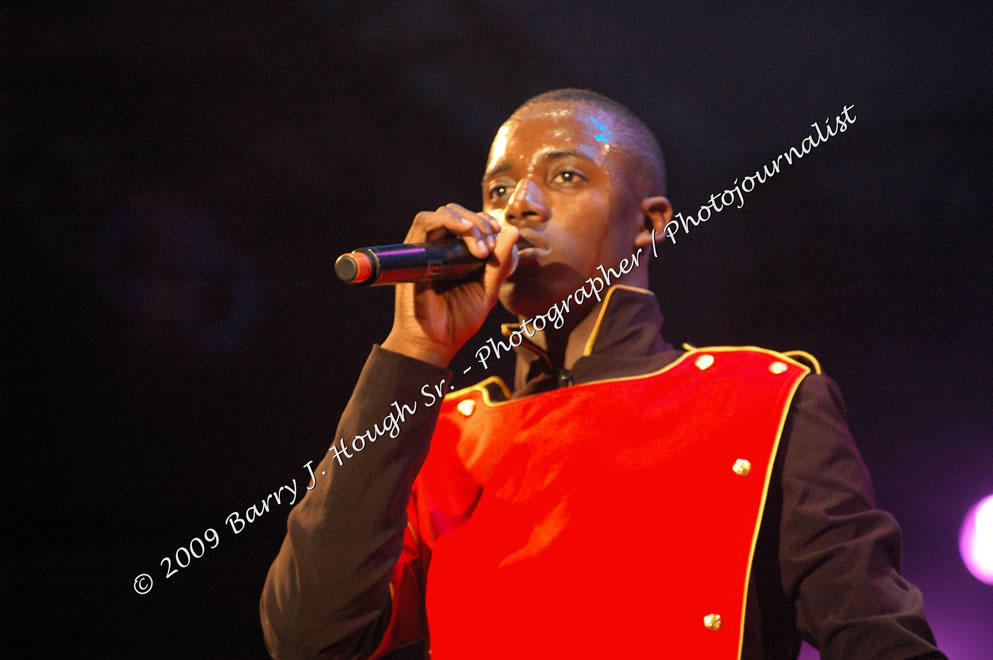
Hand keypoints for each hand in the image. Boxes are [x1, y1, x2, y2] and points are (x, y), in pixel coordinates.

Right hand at [381, 204, 518, 366]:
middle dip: (481, 223)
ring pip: (445, 212)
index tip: (500, 239)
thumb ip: (500, 264)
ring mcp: (428, 248)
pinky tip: (465, 231)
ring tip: (480, 247)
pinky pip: (425, 222)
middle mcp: (443, 248)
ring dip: (468, 222)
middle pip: (460, 213)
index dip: (489, 224)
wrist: (434, 343)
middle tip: (488, 248)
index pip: (474, 223)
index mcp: (461, 255)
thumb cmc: (458, 321)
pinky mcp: (414, 251)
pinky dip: (447, 220)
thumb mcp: (488, 291)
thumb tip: (512, 231)